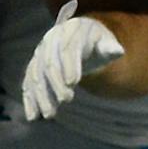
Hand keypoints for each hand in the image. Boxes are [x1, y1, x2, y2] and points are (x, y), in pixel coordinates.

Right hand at [21, 1, 122, 118]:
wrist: (78, 36)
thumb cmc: (97, 42)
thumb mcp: (106, 42)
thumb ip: (110, 48)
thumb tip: (117, 51)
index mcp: (70, 32)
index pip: (68, 49)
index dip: (70, 65)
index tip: (73, 83)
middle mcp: (51, 41)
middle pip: (50, 63)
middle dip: (56, 83)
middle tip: (66, 100)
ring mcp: (40, 53)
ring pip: (37, 75)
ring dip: (41, 95)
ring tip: (49, 114)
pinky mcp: (34, 66)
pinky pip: (29, 83)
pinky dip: (30, 99)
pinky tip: (32, 116)